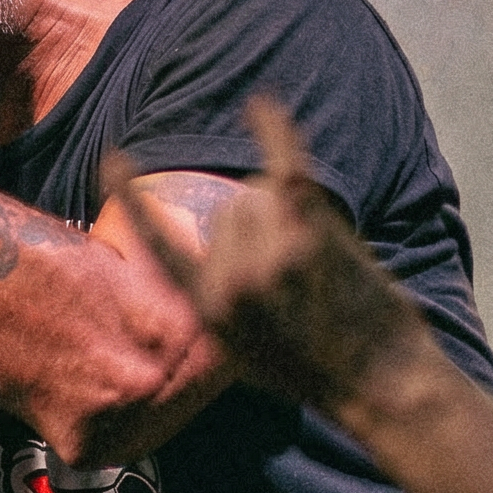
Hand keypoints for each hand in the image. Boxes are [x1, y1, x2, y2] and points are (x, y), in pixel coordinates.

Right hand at [105, 95, 429, 410]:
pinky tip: (261, 107)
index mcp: (208, 313)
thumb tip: (215, 253)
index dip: (132, 200)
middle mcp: (229, 284)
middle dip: (260, 223)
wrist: (380, 385)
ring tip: (318, 259)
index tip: (112, 159)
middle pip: (229, 209)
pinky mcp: (309, 238)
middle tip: (297, 268)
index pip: (159, 245)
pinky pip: (284, 167)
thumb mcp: (246, 355)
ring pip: (261, 193)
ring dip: (288, 211)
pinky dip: (274, 131)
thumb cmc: (319, 371)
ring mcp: (268, 259)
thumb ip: (220, 304)